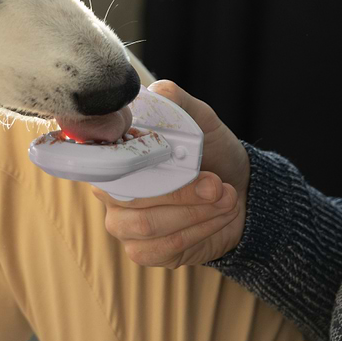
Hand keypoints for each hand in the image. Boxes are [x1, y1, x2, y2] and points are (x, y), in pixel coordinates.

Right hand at [92, 80, 249, 268]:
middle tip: (216, 183)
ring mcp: (124, 224)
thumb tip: (159, 90)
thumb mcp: (202, 121)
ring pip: (145, 224)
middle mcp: (111, 190)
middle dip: (180, 191)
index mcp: (116, 155)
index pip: (102, 161)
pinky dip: (197, 230)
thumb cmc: (211, 152)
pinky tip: (218, 216)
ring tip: (225, 196)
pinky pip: (161, 247)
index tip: (162, 156)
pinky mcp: (144, 250)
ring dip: (194, 212)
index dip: (127, 160)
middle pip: (129, 197)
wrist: (239, 190)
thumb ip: (179, 103)